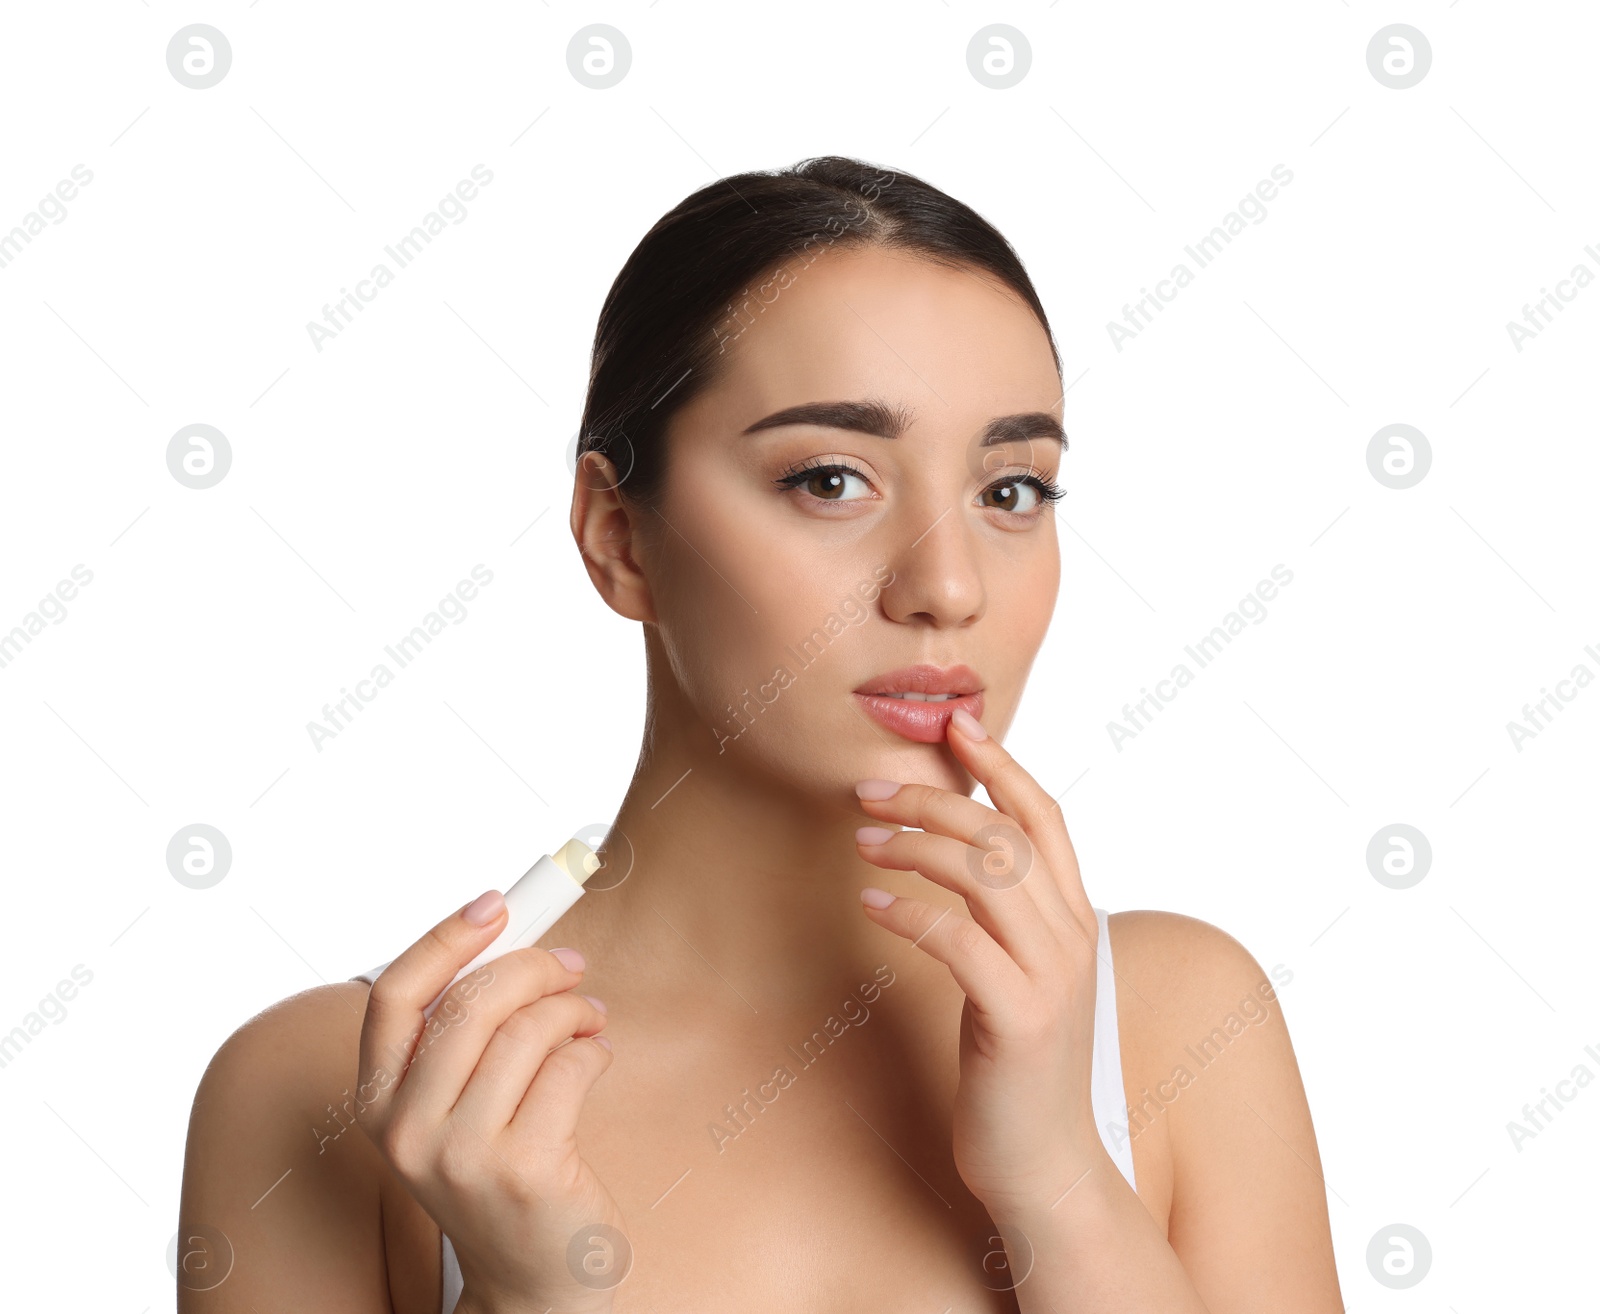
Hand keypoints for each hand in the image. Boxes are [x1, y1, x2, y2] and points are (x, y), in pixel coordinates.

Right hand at [354, 894, 627, 1313]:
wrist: (534, 1277)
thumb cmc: (500, 1167)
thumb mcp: (456, 1104)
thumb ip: (463, 1032)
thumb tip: (510, 934)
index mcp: (376, 1104)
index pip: (394, 995)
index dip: (445, 937)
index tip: (496, 903)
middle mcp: (406, 1132)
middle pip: (471, 1003)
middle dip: (533, 966)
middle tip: (572, 963)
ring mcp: (463, 1155)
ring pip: (526, 1031)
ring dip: (572, 1007)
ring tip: (589, 1016)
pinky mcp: (525, 1168)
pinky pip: (570, 1066)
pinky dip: (594, 1048)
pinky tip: (596, 1057)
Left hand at [853, 707, 1113, 1212]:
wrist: (1046, 1166)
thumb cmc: (1018, 1067)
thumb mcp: (1021, 976)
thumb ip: (1007, 917)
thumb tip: (958, 853)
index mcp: (1078, 920)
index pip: (1047, 817)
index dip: (1002, 764)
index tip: (955, 724)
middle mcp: (1074, 938)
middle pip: (1004, 833)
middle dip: (932, 796)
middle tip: (866, 788)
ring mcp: (1052, 977)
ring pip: (985, 873)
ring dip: (913, 844)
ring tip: (862, 841)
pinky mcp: (1020, 1018)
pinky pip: (958, 938)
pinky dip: (909, 911)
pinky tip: (871, 903)